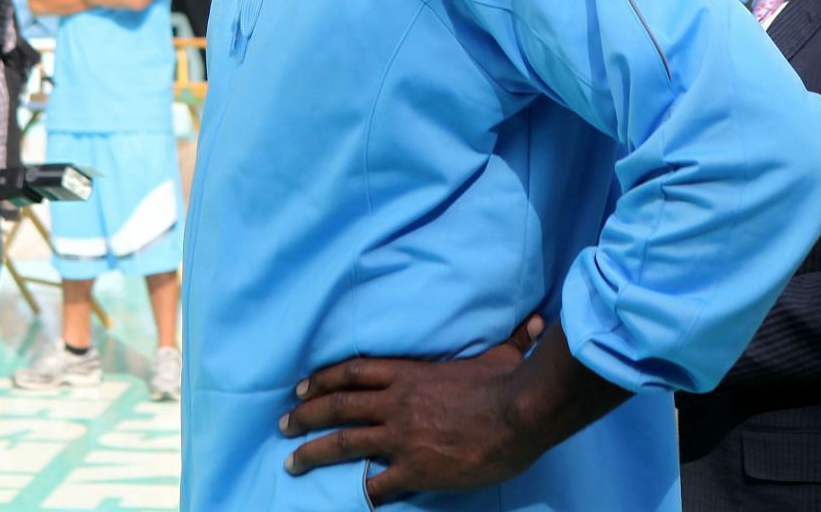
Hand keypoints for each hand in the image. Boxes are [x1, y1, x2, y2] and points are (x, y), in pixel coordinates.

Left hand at [281, 315, 544, 503]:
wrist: (519, 414)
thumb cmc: (509, 382)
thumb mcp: (502, 355)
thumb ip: (511, 340)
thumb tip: (538, 325)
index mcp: (409, 374)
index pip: (353, 372)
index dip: (323, 379)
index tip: (301, 388)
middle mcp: (396, 403)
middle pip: (338, 406)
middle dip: (305, 415)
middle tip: (282, 424)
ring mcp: (402, 436)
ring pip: (345, 443)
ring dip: (313, 452)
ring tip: (291, 461)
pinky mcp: (416, 469)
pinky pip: (380, 484)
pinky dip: (363, 492)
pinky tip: (352, 499)